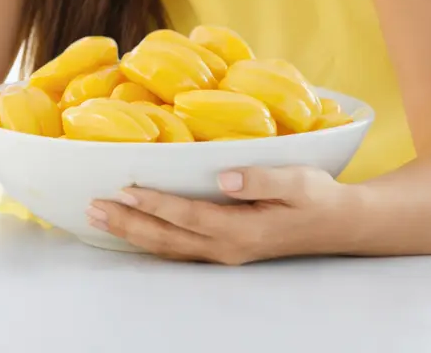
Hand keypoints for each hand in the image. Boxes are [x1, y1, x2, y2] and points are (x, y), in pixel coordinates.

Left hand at [87, 166, 348, 263]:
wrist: (338, 225)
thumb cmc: (317, 196)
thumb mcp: (298, 181)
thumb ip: (261, 179)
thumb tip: (223, 177)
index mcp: (242, 229)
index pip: (188, 216)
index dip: (155, 204)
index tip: (125, 189)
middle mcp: (226, 247)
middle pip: (167, 237)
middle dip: (127, 222)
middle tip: (92, 206)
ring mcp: (223, 252)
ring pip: (168, 247)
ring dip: (131, 232)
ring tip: (98, 217)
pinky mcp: (222, 249)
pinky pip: (177, 249)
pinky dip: (149, 239)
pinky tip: (129, 230)